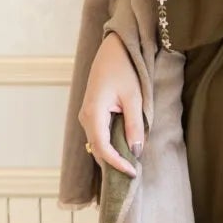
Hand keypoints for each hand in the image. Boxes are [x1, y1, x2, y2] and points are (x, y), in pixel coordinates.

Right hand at [80, 30, 145, 174]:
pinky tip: (124, 148)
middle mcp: (85, 117)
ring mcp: (87, 115)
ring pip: (98, 143)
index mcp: (93, 113)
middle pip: (97, 149)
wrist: (114, 49)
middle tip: (134, 173)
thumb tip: (136, 151)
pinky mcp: (92, 113)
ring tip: (131, 164)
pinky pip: (99, 135)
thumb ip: (135, 126)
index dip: (117, 163)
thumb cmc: (124, 69)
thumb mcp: (134, 98)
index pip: (102, 148)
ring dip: (112, 155)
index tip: (133, 171)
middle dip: (114, 163)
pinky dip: (110, 145)